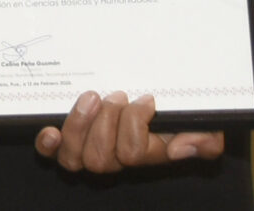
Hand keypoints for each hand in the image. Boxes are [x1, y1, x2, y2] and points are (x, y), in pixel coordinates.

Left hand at [36, 91, 222, 173]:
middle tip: (117, 95)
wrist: (154, 93)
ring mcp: (89, 151)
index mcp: (147, 154)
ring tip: (92, 97)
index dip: (135, 125)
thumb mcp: (202, 122)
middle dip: (107, 122)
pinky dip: (49, 144)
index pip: (133, 154)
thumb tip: (182, 148)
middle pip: (100, 159)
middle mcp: (116, 158)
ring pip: (75, 158)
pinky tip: (51, 131)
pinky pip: (52, 154)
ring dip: (80, 125)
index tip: (146, 98)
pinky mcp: (68, 139)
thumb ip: (204, 139)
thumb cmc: (176, 108)